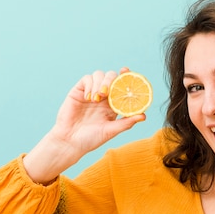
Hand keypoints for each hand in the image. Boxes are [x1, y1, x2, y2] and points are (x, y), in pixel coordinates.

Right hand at [23, 68, 145, 183]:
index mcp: (113, 104)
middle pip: (111, 77)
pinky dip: (89, 85)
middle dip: (111, 80)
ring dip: (100, 83)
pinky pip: (86, 79)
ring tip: (97, 98)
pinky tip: (88, 98)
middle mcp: (103, 97)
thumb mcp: (111, 131)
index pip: (121, 86)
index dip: (126, 76)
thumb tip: (144, 116)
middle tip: (107, 92)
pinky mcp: (78, 91)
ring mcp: (91, 92)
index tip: (127, 71)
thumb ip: (126, 122)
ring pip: (99, 75)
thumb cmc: (91, 139)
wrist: (70, 142)